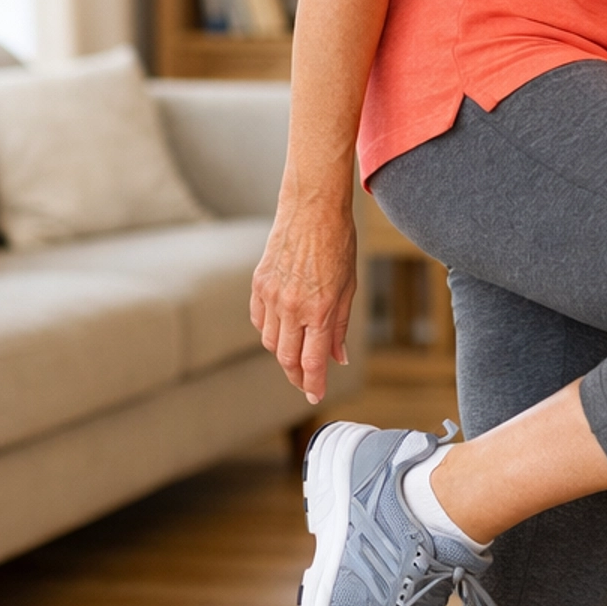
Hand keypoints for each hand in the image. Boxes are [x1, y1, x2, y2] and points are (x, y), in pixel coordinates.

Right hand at [250, 193, 356, 402]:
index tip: (315, 396)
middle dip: (297, 376)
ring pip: (271, 342)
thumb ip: (339, 326)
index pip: (312, 362)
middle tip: (305, 383)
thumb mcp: (349, 287)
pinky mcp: (258, 284)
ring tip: (297, 353)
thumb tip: (338, 357)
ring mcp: (271, 295)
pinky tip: (282, 329)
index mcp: (320, 309)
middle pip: (287, 358)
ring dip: (284, 353)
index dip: (313, 385)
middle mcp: (292, 307)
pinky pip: (259, 321)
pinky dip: (270, 331)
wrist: (312, 209)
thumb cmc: (338, 244)